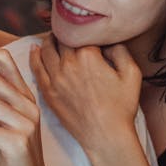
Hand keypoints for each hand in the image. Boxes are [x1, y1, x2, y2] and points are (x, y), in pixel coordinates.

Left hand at [30, 37, 141, 153]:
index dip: (84, 30)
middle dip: (65, 32)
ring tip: (53, 37)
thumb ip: (120, 50)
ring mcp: (56, 78)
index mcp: (89, 55)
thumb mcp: (132, 74)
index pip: (81, 32)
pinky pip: (36, 68)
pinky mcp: (48, 92)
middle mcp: (69, 64)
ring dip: (49, 40)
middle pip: (61, 38)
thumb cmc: (121, 107)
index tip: (86, 30)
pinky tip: (34, 50)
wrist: (106, 135)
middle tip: (68, 30)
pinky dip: (34, 56)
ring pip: (46, 50)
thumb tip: (107, 41)